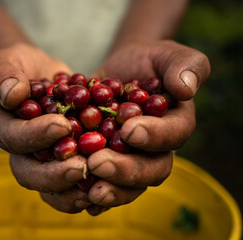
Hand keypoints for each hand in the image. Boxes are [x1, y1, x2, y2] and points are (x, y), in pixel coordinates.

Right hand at [0, 43, 90, 212]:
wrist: (38, 73)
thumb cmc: (19, 65)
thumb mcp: (5, 61)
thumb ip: (3, 75)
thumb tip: (12, 96)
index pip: (13, 138)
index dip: (35, 136)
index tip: (62, 125)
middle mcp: (18, 150)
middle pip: (29, 173)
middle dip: (55, 174)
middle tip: (82, 167)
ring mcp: (40, 158)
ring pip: (50, 187)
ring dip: (73, 191)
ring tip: (98, 185)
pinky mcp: (62, 160)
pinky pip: (71, 183)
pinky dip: (89, 188)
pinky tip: (109, 185)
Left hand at [85, 40, 209, 210]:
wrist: (120, 73)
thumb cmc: (147, 62)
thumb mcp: (166, 55)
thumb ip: (185, 65)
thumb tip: (185, 89)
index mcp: (175, 124)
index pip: (172, 135)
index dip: (154, 136)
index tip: (129, 130)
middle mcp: (156, 150)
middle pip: (150, 170)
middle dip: (125, 170)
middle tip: (97, 163)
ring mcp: (132, 160)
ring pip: (127, 186)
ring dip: (108, 189)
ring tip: (86, 189)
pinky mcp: (108, 163)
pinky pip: (103, 184)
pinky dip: (89, 192)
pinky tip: (74, 194)